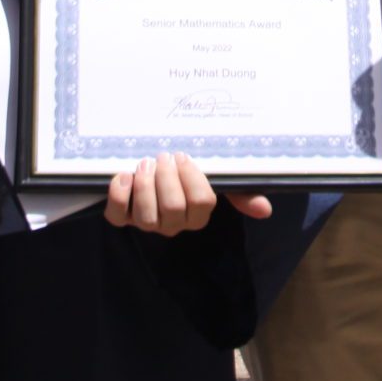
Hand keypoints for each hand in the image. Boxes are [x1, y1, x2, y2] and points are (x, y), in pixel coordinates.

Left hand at [102, 151, 272, 234]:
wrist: (154, 171)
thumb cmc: (188, 176)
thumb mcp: (215, 181)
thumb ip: (240, 193)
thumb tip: (265, 209)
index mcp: (197, 216)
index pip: (201, 203)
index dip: (192, 178)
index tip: (184, 156)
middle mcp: (173, 225)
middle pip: (173, 208)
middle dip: (167, 178)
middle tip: (163, 156)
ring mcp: (147, 223)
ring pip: (146, 216)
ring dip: (144, 185)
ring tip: (145, 163)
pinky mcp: (122, 218)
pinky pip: (116, 216)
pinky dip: (118, 194)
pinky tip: (124, 175)